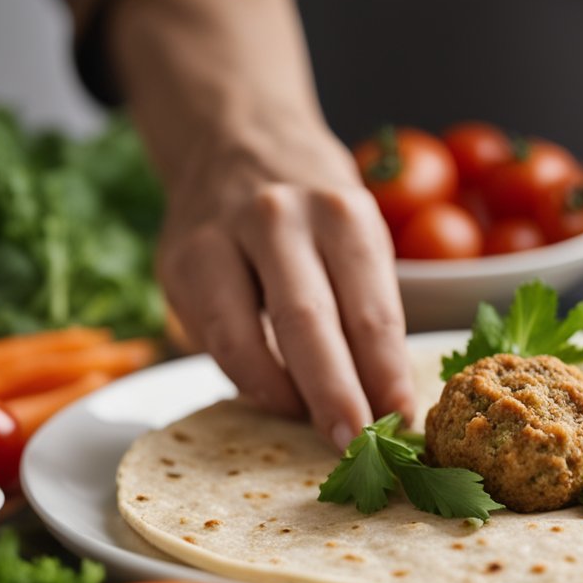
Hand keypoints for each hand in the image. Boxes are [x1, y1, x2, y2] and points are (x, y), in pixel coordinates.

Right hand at [158, 128, 415, 449]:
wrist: (236, 138)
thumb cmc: (314, 209)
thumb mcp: (358, 235)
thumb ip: (367, 309)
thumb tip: (388, 404)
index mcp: (343, 213)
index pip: (371, 310)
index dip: (386, 377)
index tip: (403, 424)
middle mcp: (280, 217)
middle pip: (308, 323)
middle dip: (334, 396)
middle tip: (354, 444)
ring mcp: (220, 236)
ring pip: (246, 338)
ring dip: (282, 396)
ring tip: (311, 426)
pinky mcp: (178, 262)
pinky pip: (212, 340)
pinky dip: (247, 377)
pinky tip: (274, 393)